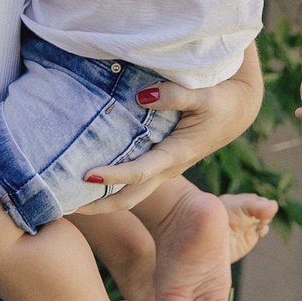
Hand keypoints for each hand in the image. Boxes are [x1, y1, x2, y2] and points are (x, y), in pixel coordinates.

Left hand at [78, 60, 263, 210]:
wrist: (237, 110)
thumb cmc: (220, 101)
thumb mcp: (203, 94)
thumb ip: (175, 95)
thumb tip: (143, 96)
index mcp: (176, 154)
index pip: (140, 172)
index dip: (113, 176)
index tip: (86, 175)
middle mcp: (167, 169)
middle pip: (129, 198)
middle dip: (98, 206)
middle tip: (64, 206)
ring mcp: (164, 170)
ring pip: (130, 195)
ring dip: (101, 200)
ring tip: (68, 199)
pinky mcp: (160, 164)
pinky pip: (132, 183)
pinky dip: (110, 186)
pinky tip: (88, 180)